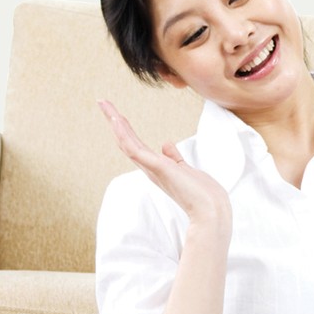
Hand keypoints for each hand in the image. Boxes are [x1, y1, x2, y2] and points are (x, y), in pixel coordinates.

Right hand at [98, 100, 231, 228]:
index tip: (117, 115)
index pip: (136, 145)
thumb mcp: (186, 170)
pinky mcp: (157, 168)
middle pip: (127, 141)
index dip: (125, 130)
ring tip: (105, 104)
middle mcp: (150, 169)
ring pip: (127, 142)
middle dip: (115, 121)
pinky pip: (135, 149)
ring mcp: (152, 168)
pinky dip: (124, 135)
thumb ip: (174, 158)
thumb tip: (165, 144)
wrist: (211, 211)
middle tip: (103, 102)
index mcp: (157, 168)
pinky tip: (117, 120)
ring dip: (116, 122)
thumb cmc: (203, 194)